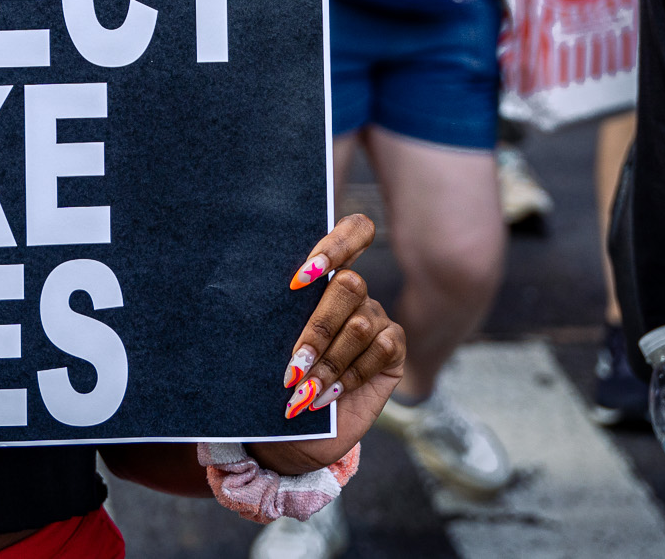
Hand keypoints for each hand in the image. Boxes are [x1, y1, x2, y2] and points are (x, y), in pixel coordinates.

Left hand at [247, 214, 405, 474]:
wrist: (294, 432)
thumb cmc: (275, 381)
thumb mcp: (270, 346)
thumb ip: (282, 317)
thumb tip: (271, 297)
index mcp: (321, 278)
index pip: (351, 233)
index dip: (335, 245)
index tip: (301, 278)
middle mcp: (353, 292)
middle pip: (349, 284)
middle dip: (317, 328)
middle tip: (293, 365)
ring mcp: (376, 318)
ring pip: (359, 325)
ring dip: (328, 362)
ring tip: (303, 390)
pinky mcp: (394, 348)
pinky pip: (381, 349)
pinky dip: (350, 375)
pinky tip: (328, 395)